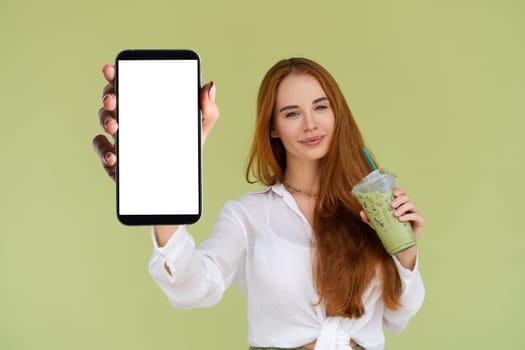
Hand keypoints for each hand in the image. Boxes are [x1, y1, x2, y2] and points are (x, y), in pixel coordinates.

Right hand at [91, 64, 219, 180]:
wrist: (179, 180)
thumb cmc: (186, 149)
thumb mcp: (199, 129)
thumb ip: (207, 109)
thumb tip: (209, 86)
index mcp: (146, 105)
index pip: (128, 83)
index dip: (116, 74)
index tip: (110, 69)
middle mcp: (129, 118)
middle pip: (111, 99)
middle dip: (108, 96)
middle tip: (112, 100)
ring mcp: (119, 138)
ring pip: (105, 121)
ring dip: (106, 120)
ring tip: (115, 127)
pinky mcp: (115, 159)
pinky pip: (102, 151)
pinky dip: (104, 150)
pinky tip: (114, 155)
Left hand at [359, 187, 424, 239]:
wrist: (402, 246)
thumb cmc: (392, 231)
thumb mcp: (379, 225)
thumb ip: (371, 219)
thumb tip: (362, 212)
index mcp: (400, 204)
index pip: (402, 193)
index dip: (399, 190)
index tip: (393, 193)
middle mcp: (408, 207)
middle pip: (406, 197)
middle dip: (399, 199)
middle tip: (391, 205)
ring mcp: (415, 213)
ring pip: (411, 204)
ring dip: (402, 207)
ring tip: (395, 214)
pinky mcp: (420, 221)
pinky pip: (416, 216)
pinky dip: (408, 216)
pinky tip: (401, 219)